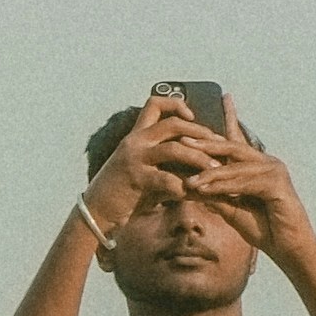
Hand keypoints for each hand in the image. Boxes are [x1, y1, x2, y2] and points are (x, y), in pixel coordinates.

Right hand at [80, 96, 222, 237]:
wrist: (97, 211)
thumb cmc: (124, 191)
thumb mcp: (140, 167)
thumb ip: (162, 159)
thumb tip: (194, 156)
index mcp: (136, 135)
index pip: (155, 104)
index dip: (176, 104)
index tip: (192, 115)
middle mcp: (134, 142)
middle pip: (173, 124)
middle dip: (200, 133)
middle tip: (218, 145)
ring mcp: (134, 159)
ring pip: (174, 149)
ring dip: (199, 158)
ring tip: (215, 169)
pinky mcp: (136, 179)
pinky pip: (167, 179)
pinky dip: (183, 186)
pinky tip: (193, 193)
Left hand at [172, 119, 315, 266]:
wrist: (286, 247)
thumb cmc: (262, 227)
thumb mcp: (230, 208)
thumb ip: (213, 194)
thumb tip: (187, 184)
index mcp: (256, 165)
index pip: (239, 139)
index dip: (230, 118)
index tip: (221, 99)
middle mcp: (267, 163)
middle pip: (233, 147)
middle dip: (207, 144)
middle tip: (183, 139)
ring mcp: (275, 170)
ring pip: (236, 167)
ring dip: (210, 173)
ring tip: (189, 180)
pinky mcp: (278, 184)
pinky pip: (245, 182)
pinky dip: (224, 186)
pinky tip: (206, 189)